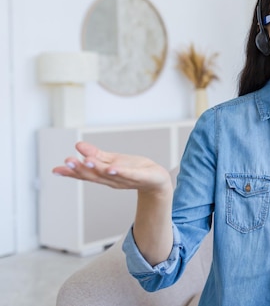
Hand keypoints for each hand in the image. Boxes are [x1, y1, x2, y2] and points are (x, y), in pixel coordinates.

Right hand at [52, 141, 172, 195]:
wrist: (156, 179)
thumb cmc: (134, 169)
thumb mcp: (113, 160)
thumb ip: (96, 154)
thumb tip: (78, 145)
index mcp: (104, 175)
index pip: (86, 174)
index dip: (71, 172)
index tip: (57, 169)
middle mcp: (112, 179)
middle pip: (94, 175)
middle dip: (80, 169)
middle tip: (67, 162)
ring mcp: (125, 179)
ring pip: (108, 174)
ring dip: (97, 168)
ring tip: (85, 160)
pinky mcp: (139, 176)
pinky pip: (128, 174)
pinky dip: (120, 171)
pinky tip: (112, 168)